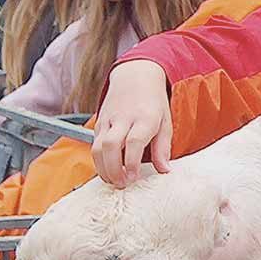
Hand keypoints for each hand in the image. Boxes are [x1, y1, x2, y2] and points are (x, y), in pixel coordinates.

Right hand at [92, 62, 171, 186]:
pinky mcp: (99, 122)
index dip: (132, 163)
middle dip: (114, 169)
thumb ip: (163, 148)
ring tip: (114, 181)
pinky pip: (94, 144)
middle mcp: (124, 118)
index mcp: (145, 117)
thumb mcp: (166, 122)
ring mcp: (109, 119)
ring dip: (103, 168)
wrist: (135, 75)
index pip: (134, 142)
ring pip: (98, 147)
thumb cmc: (153, 102)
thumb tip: (164, 170)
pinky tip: (108, 171)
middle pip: (111, 146)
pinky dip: (99, 161)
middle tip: (122, 184)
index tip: (133, 178)